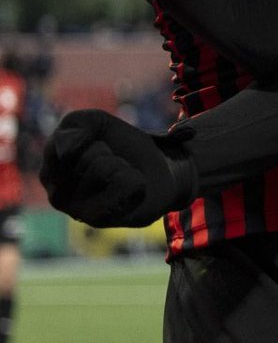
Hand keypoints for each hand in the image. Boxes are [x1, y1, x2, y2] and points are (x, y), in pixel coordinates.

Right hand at [39, 109, 193, 227]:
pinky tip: (132, 190)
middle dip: (108, 151)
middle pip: (85, 154)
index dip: (92, 134)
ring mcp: (76, 210)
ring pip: (102, 168)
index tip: (101, 142)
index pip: (63, 140)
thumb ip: (76, 123)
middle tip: (114, 163)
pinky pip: (122, 186)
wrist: (160, 170)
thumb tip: (65, 149)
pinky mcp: (100, 220)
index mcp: (52, 169)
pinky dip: (135, 180)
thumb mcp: (99, 122)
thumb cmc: (122, 148)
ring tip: (122, 177)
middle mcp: (57, 194)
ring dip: (122, 165)